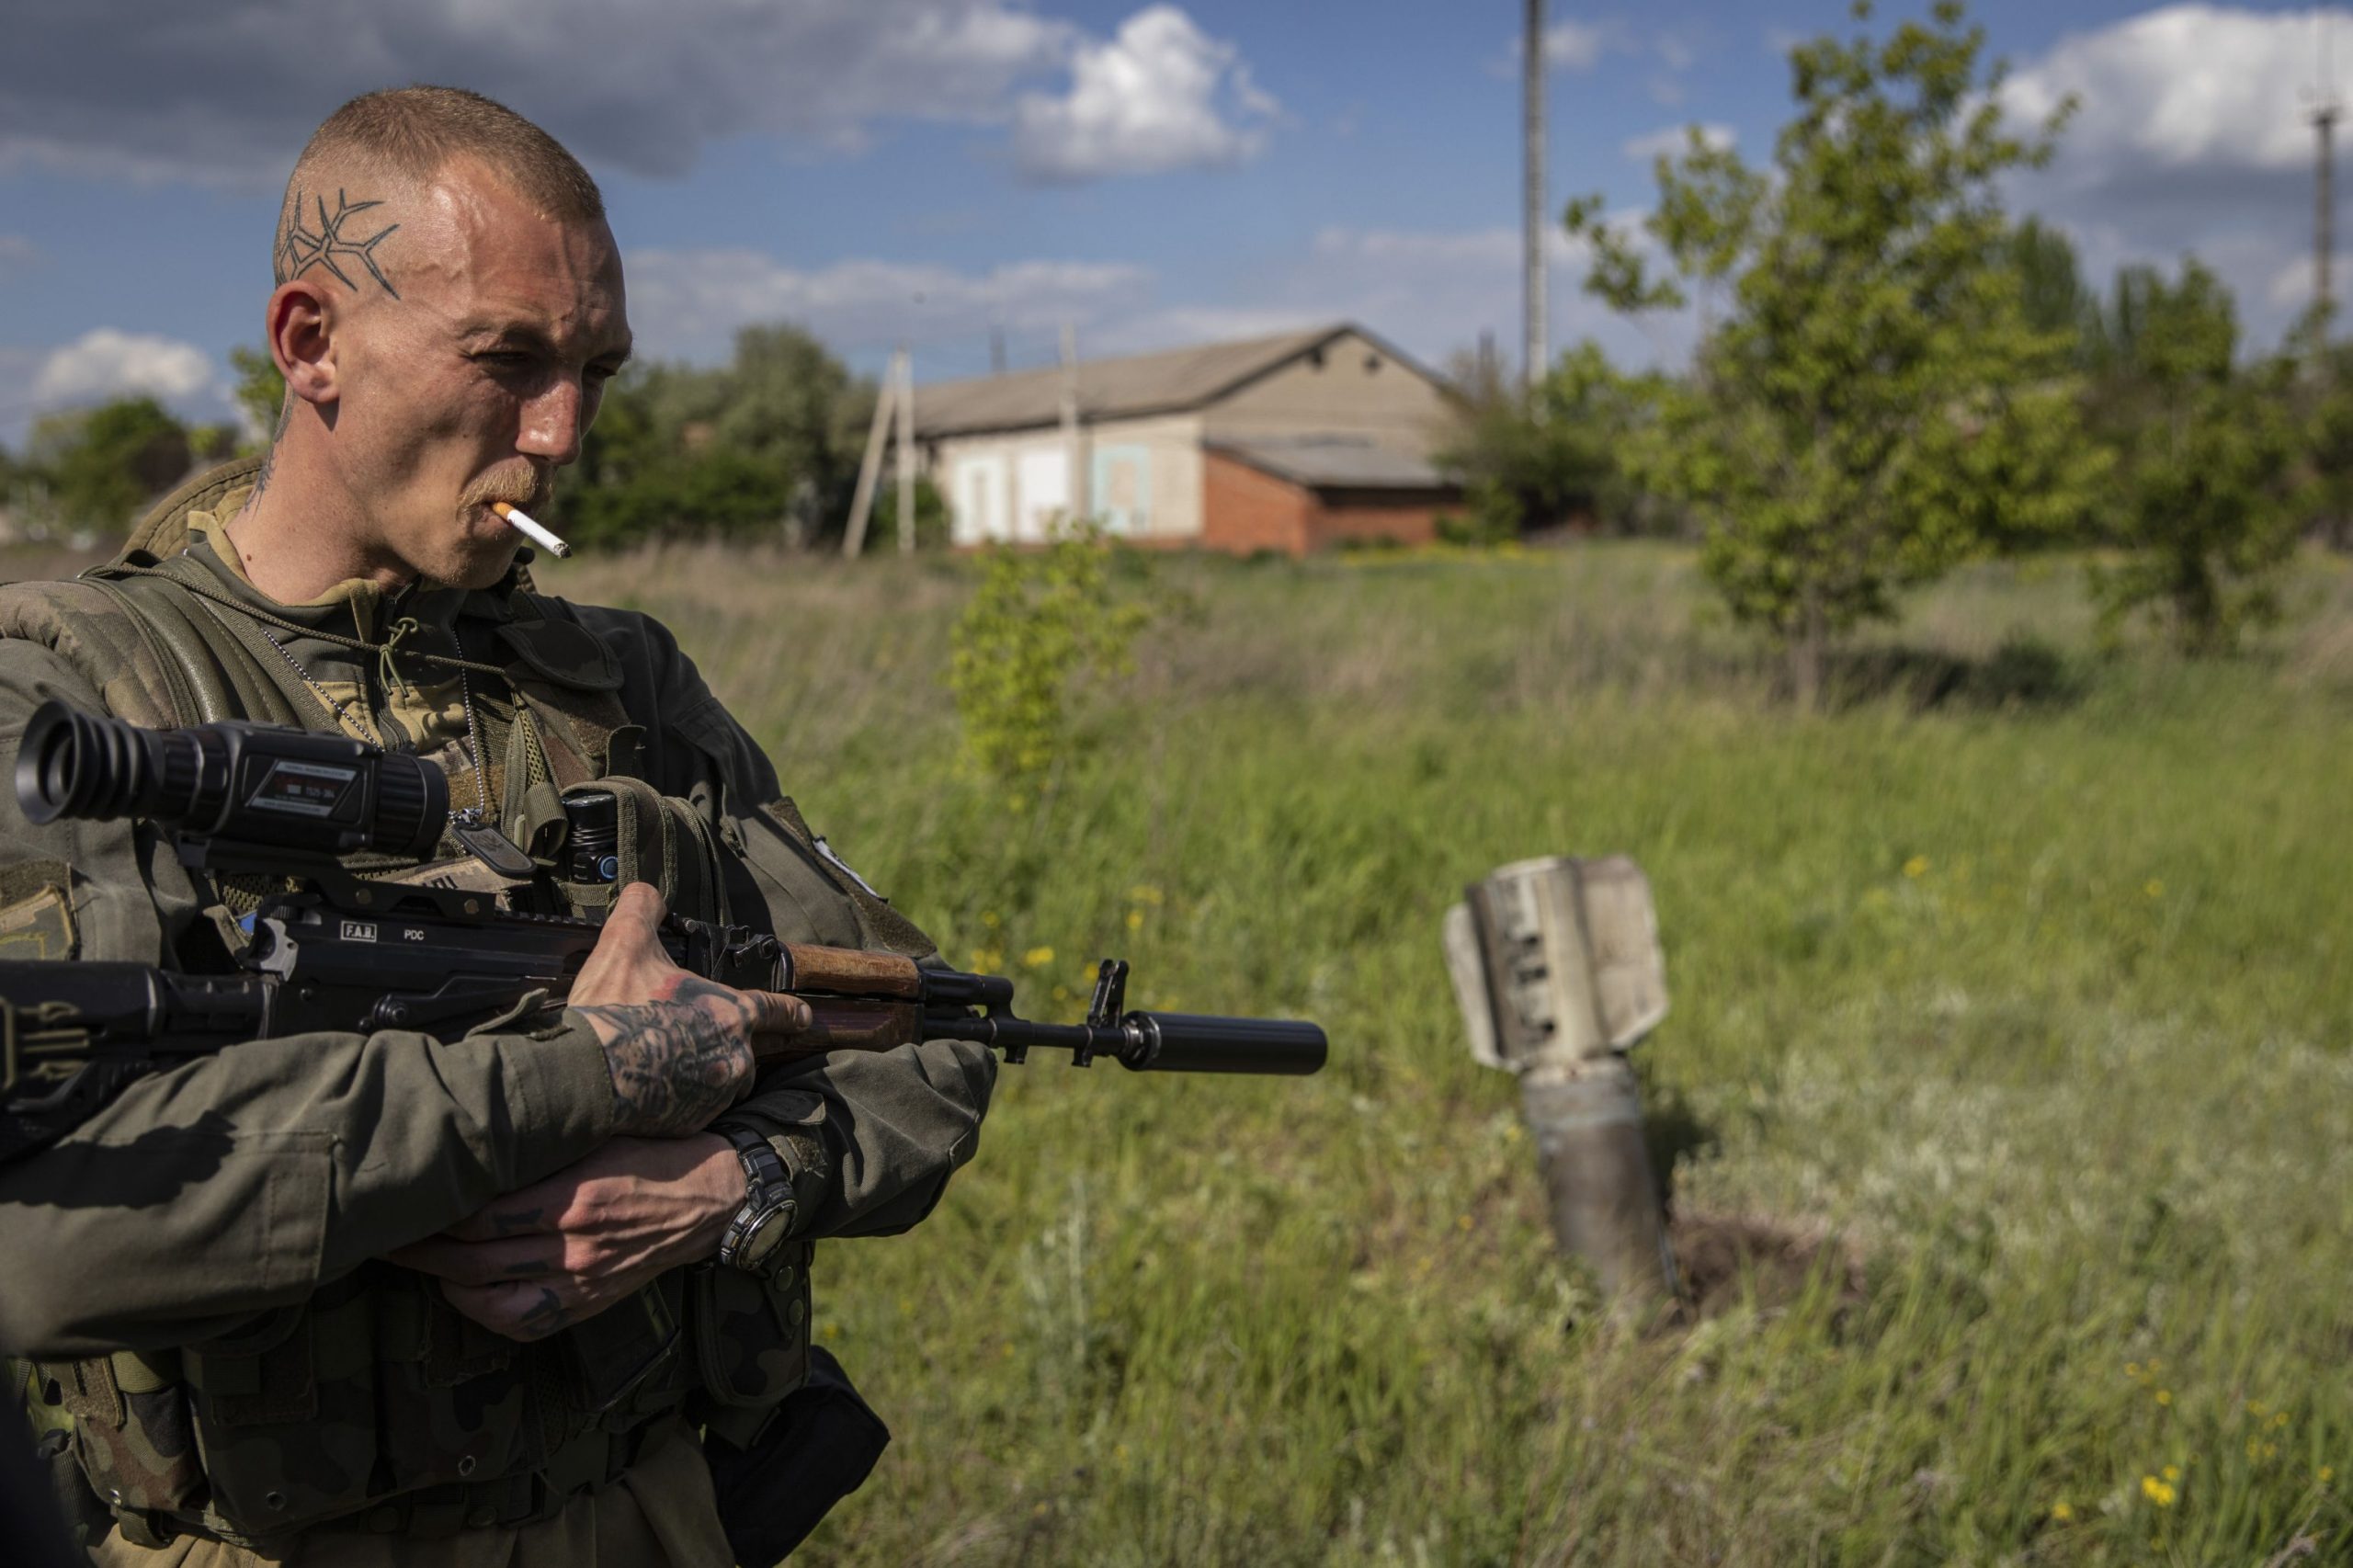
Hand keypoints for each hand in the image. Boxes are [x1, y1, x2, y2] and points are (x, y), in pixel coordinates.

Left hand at [384, 1134, 743, 1340]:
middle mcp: (574, 1246)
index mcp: (576, 1197)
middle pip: (472, 1259)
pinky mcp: (588, 1304)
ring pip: (487, 1297)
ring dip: (440, 1282)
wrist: (712, 1200)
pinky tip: (461, 1294)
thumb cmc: (654, 1156)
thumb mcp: (603, 1135)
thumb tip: (481, 1137)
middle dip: (419, 1250)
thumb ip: (547, 1143)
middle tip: (383, 1234)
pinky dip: (481, 1312)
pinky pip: (521, 1322)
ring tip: (412, 1262)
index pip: (482, 1212)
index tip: (404, 1193)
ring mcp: (580, 1282)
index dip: (435, 1209)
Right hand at [571, 881, 810, 1136]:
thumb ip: (642, 909)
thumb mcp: (625, 942)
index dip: (790, 1011)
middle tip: (689, 1042)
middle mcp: (736, 1057)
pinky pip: (693, 1111)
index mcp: (733, 1013)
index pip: (774, 1009)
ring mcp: (715, 1095)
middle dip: (723, 1046)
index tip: (804, 1017)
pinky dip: (678, 1101)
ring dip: (703, 1075)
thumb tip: (648, 892)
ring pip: (719, 1083)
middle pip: (742, 1051)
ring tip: (665, 1066)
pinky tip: (650, 1090)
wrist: (587, 1075)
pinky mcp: (690, 1125)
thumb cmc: (614, 1009)